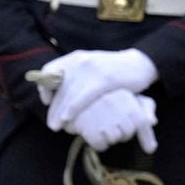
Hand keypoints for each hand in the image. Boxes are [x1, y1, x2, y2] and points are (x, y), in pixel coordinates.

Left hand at [42, 49, 157, 130]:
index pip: (49, 70)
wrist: (139, 64)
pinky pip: (84, 96)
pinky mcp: (105, 79)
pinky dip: (73, 108)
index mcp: (76, 57)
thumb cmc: (114, 71)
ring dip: (60, 112)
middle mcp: (81, 61)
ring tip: (57, 127)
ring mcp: (93, 69)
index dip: (45, 87)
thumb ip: (75, 75)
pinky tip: (68, 119)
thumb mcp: (91, 67)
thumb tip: (56, 91)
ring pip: (69, 93)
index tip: (47, 101)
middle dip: (54, 108)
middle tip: (52, 124)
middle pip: (59, 87)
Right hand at [66, 90, 158, 153]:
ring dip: (109, 138)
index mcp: (125, 97)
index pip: (141, 121)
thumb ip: (142, 107)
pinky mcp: (87, 126)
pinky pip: (101, 145)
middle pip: (128, 133)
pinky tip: (92, 133)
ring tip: (99, 127)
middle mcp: (115, 105)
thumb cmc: (101, 98)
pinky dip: (98, 144)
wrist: (71, 97)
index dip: (147, 137)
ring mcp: (101, 116)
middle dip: (121, 134)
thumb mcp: (124, 96)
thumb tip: (153, 121)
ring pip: (114, 139)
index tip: (150, 149)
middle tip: (110, 126)